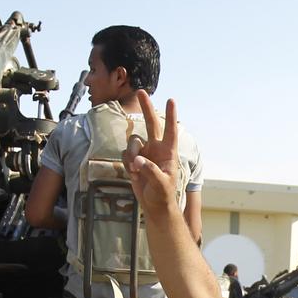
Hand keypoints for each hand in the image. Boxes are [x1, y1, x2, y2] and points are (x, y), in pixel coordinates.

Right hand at [124, 90, 180, 214]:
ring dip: (132, 153)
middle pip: (151, 123)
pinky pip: (126, 154)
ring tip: (136, 169)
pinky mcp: (134, 160)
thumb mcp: (161, 184)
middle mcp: (156, 149)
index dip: (170, 115)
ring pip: (134, 142)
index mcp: (168, 152)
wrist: (154, 206)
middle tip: (141, 92)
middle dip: (146, 108)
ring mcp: (145, 153)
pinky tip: (133, 173)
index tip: (171, 100)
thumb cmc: (163, 195)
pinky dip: (127, 162)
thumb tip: (137, 160)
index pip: (170, 130)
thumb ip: (150, 171)